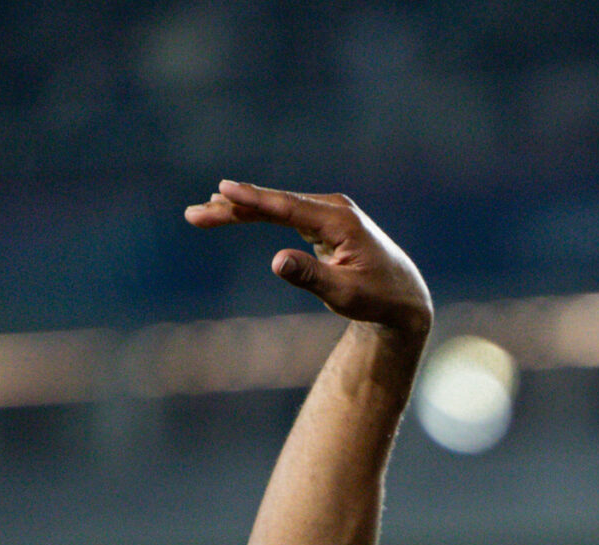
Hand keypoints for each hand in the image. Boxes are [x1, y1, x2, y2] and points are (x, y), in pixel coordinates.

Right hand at [185, 181, 433, 340]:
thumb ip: (311, 277)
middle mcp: (333, 208)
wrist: (403, 297)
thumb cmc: (377, 299)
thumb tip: (277, 261)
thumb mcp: (345, 295)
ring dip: (239, 209)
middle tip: (194, 215)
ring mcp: (328, 211)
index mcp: (340, 222)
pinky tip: (231, 211)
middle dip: (234, 207)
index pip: (288, 207)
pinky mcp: (322, 220)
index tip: (223, 190)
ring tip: (201, 214)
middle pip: (275, 203)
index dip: (254, 199)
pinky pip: (282, 213)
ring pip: (275, 206)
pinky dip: (257, 213)